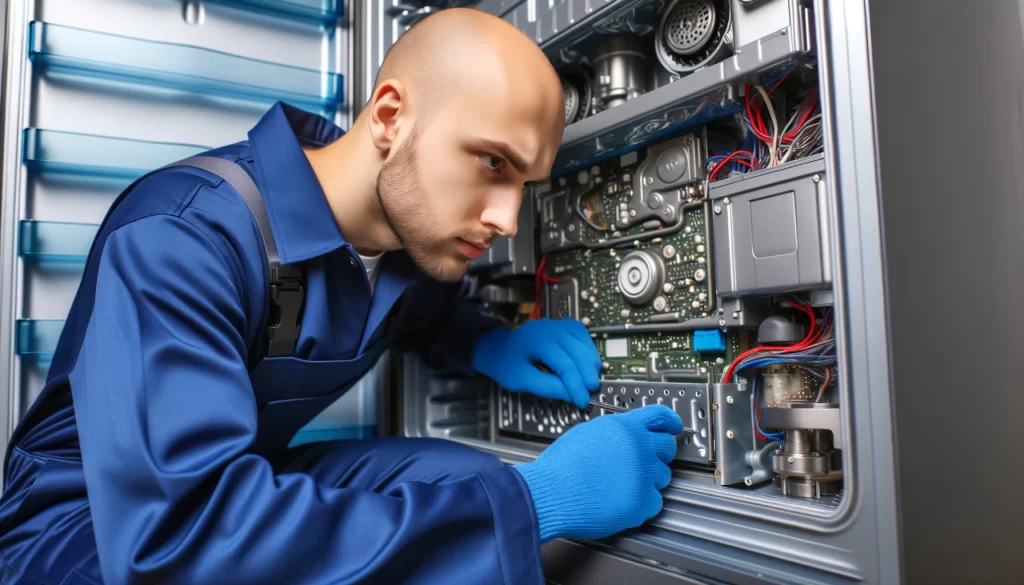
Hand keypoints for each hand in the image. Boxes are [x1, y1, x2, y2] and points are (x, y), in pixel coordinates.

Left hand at [471, 318, 599, 407]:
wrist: (498, 347)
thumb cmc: (506, 364)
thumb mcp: (521, 380)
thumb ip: (547, 387)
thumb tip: (573, 395)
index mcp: (537, 340)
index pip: (564, 364)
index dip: (576, 385)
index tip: (582, 402)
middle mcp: (550, 327)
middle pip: (578, 352)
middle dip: (587, 375)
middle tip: (590, 393)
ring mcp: (558, 324)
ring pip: (584, 343)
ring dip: (590, 364)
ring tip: (590, 383)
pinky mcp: (564, 325)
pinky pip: (583, 337)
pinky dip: (588, 352)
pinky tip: (588, 366)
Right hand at [513, 405, 682, 542]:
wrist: (551, 492)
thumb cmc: (561, 466)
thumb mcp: (586, 432)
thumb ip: (613, 433)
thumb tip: (623, 437)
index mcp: (625, 427)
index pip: (661, 416)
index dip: (671, 421)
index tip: (675, 426)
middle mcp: (640, 448)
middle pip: (667, 447)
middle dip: (658, 454)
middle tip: (643, 461)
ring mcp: (644, 475)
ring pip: (663, 477)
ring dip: (648, 480)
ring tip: (622, 484)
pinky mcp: (643, 502)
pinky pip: (655, 502)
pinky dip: (642, 504)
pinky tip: (621, 500)